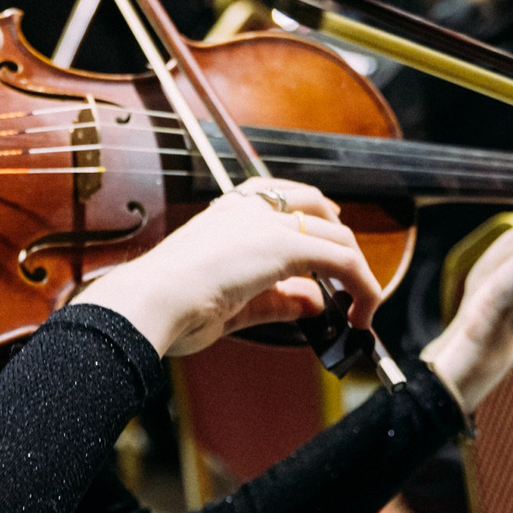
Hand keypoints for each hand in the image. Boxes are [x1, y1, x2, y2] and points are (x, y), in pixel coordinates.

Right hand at [73, 178, 382, 359]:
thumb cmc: (170, 306)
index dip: (316, 217)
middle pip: (318, 207)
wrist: (149, 303)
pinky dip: (363, 287)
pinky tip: (361, 315)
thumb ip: (276, 299)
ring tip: (362, 310)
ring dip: (358, 274)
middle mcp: (250, 208)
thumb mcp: (234, 302)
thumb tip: (313, 302)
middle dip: (342, 242)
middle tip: (353, 280)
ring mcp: (269, 223)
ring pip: (338, 235)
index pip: (284, 198)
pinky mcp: (286, 245)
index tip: (328, 245)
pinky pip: (344, 260)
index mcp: (229, 212)